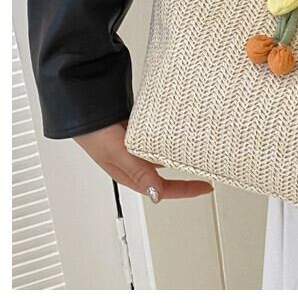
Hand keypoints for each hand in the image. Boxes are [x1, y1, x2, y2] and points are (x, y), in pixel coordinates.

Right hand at [74, 120, 213, 202]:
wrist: (84, 110)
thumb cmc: (95, 135)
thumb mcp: (119, 154)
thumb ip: (140, 171)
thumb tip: (158, 194)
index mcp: (131, 175)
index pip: (163, 188)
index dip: (186, 189)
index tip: (207, 186)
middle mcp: (135, 164)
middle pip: (165, 177)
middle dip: (186, 176)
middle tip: (207, 170)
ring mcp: (136, 149)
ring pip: (162, 158)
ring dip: (178, 156)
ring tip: (198, 151)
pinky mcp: (137, 134)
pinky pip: (157, 141)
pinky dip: (169, 140)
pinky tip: (179, 134)